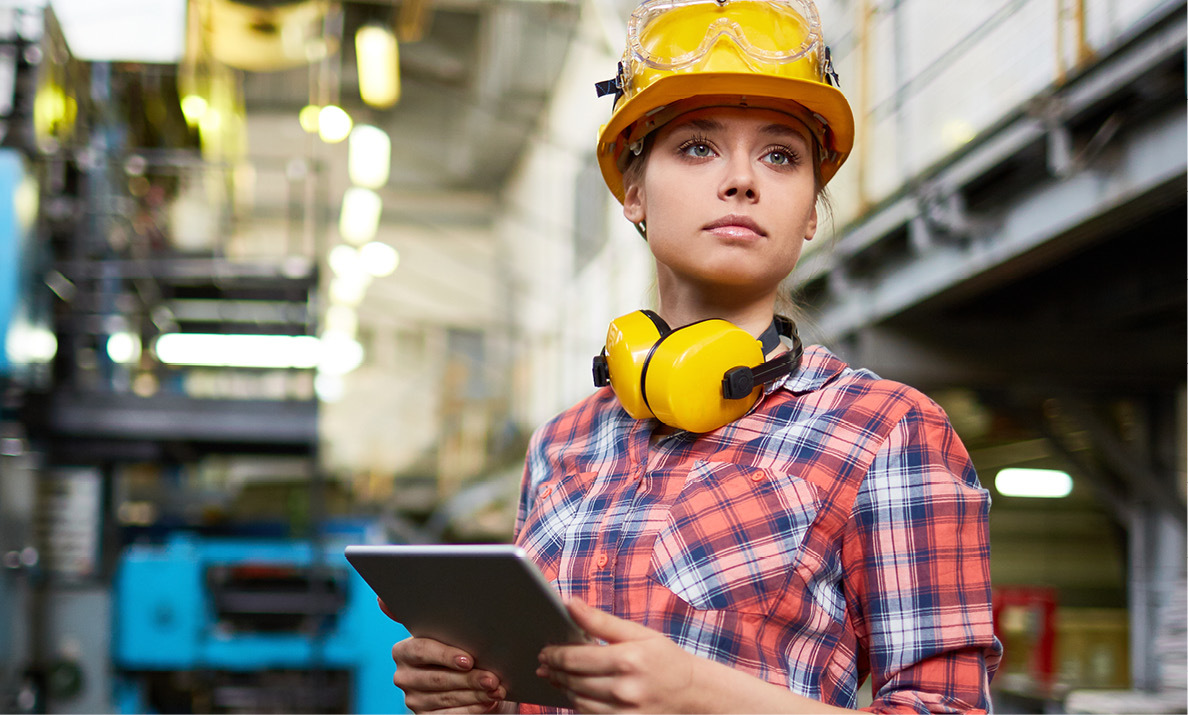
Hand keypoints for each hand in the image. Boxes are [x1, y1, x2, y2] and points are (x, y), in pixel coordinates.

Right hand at [380, 597, 507, 712]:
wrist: (470, 684)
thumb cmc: (463, 653)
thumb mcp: (454, 636)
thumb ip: (442, 622)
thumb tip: (391, 599)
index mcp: (404, 651)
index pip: (421, 650)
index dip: (445, 655)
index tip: (469, 660)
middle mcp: (404, 676)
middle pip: (437, 678)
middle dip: (469, 678)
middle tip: (492, 678)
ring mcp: (413, 699)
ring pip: (447, 698)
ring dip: (475, 694)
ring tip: (496, 689)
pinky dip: (473, 709)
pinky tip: (488, 702)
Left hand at [535, 598, 698, 712]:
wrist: (693, 693)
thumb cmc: (664, 658)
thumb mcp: (638, 633)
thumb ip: (601, 621)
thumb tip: (569, 603)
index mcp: (627, 658)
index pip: (575, 658)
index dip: (554, 654)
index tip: (545, 651)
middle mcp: (625, 688)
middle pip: (573, 681)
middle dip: (554, 671)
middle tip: (545, 663)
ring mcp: (625, 711)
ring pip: (578, 702)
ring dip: (564, 689)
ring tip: (557, 677)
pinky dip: (580, 705)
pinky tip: (576, 694)